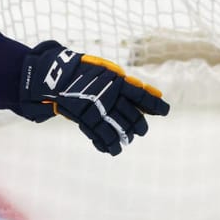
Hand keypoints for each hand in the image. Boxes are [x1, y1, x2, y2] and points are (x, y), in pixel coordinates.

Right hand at [16, 41, 169, 154]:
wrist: (53, 76)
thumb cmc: (82, 71)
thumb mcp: (106, 71)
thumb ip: (128, 84)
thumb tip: (155, 93)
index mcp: (117, 82)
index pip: (142, 96)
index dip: (156, 105)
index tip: (166, 111)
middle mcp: (111, 97)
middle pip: (134, 118)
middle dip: (139, 126)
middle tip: (140, 130)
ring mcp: (98, 110)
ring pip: (120, 130)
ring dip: (126, 137)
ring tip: (125, 141)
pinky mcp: (86, 120)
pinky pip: (102, 137)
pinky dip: (108, 145)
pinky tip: (111, 149)